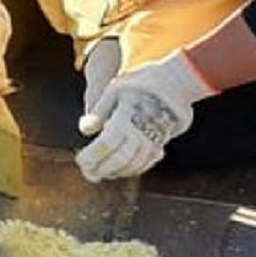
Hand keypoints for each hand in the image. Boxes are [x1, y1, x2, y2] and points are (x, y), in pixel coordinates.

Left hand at [75, 51, 215, 182]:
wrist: (175, 83)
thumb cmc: (140, 83)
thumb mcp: (115, 90)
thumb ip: (99, 111)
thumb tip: (85, 130)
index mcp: (127, 116)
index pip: (106, 143)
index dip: (92, 155)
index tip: (80, 161)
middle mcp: (142, 131)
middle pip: (119, 158)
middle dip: (102, 168)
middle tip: (88, 174)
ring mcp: (154, 139)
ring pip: (133, 164)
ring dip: (115, 172)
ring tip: (100, 174)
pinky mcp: (161, 143)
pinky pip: (145, 163)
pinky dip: (131, 170)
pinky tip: (119, 171)